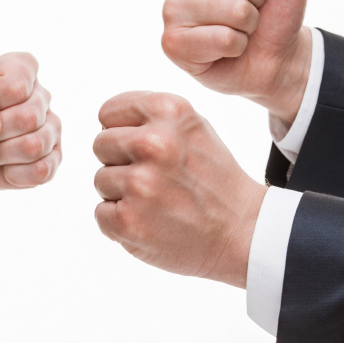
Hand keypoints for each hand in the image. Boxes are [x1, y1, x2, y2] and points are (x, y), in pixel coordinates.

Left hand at [0, 52, 61, 194]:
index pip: (18, 85)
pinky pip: (44, 171)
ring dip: (4, 154)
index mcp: (19, 67)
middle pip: (30, 117)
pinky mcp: (50, 159)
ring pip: (38, 145)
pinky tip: (4, 167)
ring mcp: (49, 128)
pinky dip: (15, 175)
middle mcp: (40, 95)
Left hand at [93, 91, 265, 287]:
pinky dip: (119, 222)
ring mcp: (139, 184)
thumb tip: (105, 120)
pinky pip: (101, 213)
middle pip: (100, 144)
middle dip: (120, 161)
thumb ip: (148, 116)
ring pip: (100, 179)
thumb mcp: (190, 126)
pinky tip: (151, 221)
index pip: (107, 113)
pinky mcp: (128, 221)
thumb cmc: (211, 177)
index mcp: (168, 111)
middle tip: (155, 178)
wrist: (243, 232)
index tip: (146, 150)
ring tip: (158, 201)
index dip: (123, 132)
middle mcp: (153, 143)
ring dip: (121, 193)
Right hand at [162, 0, 310, 123]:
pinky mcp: (172, 44)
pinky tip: (226, 48)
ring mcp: (169, 10)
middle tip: (248, 8)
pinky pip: (224, 39)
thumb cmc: (273, 4)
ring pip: (236, 11)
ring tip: (238, 27)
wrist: (274, 54)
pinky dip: (237, 46)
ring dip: (249, 24)